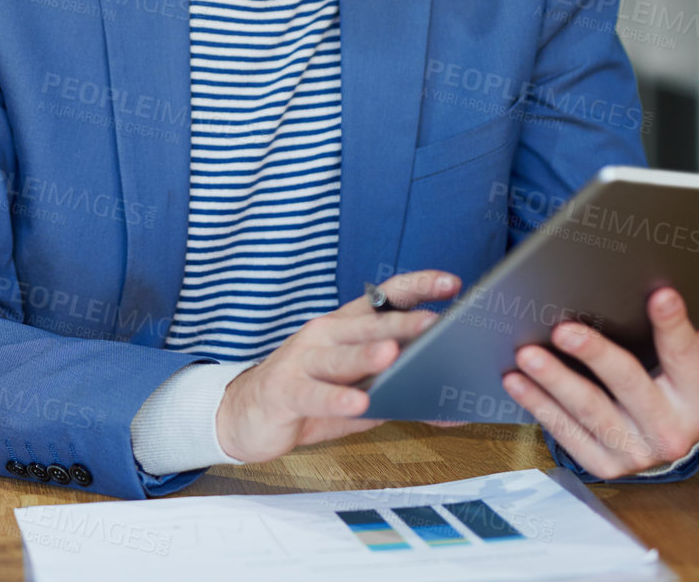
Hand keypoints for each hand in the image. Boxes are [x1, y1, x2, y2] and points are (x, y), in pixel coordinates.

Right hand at [214, 270, 461, 462]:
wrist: (247, 415)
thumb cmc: (309, 397)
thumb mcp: (358, 392)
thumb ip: (398, 393)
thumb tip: (450, 408)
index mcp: (345, 327)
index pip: (383, 298)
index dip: (416, 287)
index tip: (451, 283)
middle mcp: (323, 334)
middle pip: (366, 324)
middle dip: (401, 322)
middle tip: (434, 322)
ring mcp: (301, 360)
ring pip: (339, 356)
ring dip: (366, 355)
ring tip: (393, 354)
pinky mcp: (284, 391)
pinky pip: (313, 394)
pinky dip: (335, 398)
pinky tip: (356, 402)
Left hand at [502, 286, 698, 477]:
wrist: (665, 442)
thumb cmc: (674, 391)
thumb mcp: (692, 362)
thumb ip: (689, 325)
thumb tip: (680, 274)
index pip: (685, 356)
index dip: (673, 325)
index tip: (660, 294)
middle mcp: (673, 432)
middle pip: (629, 384)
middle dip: (594, 354)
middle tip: (563, 329)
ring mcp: (636, 453)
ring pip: (589, 410)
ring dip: (554, 380)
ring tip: (527, 354)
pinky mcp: (603, 465)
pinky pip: (564, 431)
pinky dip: (537, 404)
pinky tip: (516, 381)